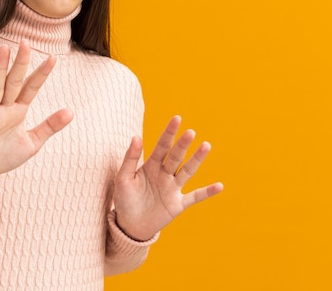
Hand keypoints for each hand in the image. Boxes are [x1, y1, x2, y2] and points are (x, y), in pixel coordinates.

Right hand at [0, 41, 73, 185]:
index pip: (31, 88)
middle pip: (13, 82)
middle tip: (26, 42)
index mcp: (17, 111)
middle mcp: (3, 109)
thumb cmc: (5, 156)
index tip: (53, 57)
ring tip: (4, 50)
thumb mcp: (32, 142)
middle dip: (20, 63)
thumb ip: (49, 126)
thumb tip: (71, 110)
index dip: (41, 74)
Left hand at [113, 115, 222, 240]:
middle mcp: (164, 174)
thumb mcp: (123, 178)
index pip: (162, 146)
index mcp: (151, 165)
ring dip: (196, 160)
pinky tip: (220, 186)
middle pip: (176, 156)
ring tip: (206, 146)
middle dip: (183, 145)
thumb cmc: (124, 199)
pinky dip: (207, 192)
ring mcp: (173, 188)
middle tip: (190, 133)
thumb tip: (137, 136)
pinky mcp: (178, 204)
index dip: (169, 133)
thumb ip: (130, 158)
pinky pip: (195, 197)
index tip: (177, 119)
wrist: (130, 225)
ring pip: (187, 171)